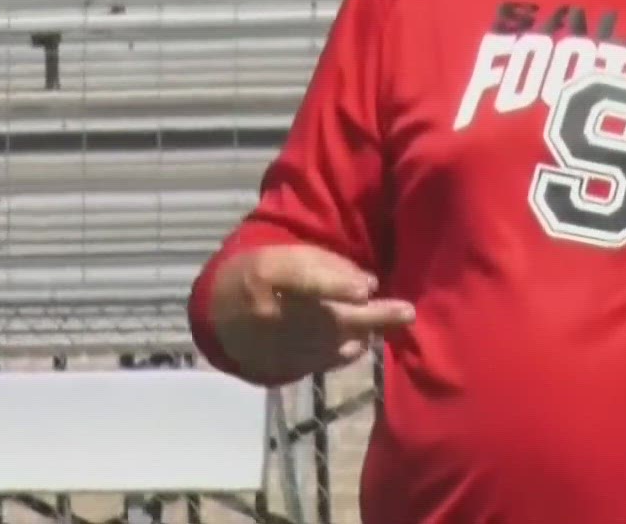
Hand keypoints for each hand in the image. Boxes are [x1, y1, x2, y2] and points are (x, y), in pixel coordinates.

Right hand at [207, 244, 415, 383]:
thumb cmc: (260, 274)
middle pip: (329, 318)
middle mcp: (270, 315)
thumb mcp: (285, 255)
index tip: (367, 290)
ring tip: (391, 319)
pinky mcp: (283, 369)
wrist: (218, 317)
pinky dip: (348, 349)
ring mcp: (276, 347)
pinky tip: (359, 339)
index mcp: (266, 274)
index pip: (303, 279)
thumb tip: (369, 286)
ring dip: (365, 332)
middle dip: (372, 317)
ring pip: (333, 343)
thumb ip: (326, 266)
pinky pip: (326, 360)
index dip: (336, 285)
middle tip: (407, 312)